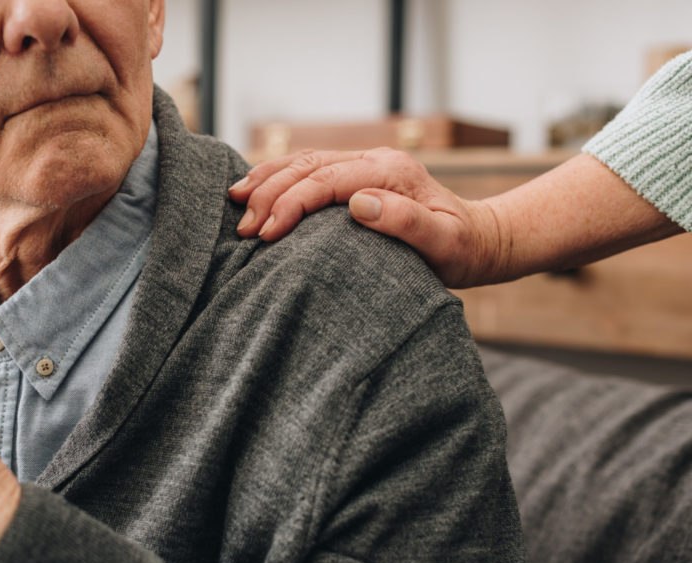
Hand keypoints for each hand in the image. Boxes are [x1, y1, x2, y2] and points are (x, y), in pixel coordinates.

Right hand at [228, 148, 504, 287]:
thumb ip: (405, 223)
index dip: (292, 203)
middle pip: (308, 165)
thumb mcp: (444, 243)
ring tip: (235, 201)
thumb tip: (359, 204)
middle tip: (244, 228)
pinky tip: (256, 189)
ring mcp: (365, 164)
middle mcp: (375, 160)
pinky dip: (279, 178)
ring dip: (267, 180)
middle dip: (269, 193)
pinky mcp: (357, 176)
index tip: (267, 233)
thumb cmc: (461, 249)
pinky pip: (310, 168)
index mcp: (391, 172)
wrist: (479, 240)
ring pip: (303, 161)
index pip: (327, 179)